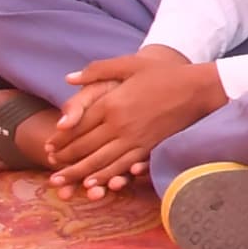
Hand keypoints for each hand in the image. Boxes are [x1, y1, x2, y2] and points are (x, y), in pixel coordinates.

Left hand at [44, 48, 228, 196]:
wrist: (198, 88)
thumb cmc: (165, 74)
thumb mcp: (130, 64)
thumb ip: (97, 70)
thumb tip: (69, 79)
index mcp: (111, 103)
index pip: (77, 126)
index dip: (60, 139)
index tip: (48, 148)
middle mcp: (119, 124)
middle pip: (84, 147)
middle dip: (64, 160)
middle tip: (51, 171)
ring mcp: (134, 138)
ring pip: (99, 161)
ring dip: (78, 174)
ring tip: (62, 182)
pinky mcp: (148, 148)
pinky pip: (121, 167)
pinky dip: (104, 177)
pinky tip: (93, 184)